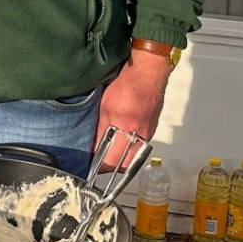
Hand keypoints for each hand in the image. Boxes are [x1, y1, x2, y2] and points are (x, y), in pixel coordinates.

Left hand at [93, 50, 173, 168]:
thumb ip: (99, 128)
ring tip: (110, 155)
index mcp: (125, 127)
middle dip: (113, 168)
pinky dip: (131, 149)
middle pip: (126, 164)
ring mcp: (148, 133)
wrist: (147, 73)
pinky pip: (141, 147)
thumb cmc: (125, 84)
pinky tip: (122, 143)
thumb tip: (94, 146)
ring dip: (122, 160)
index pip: (112, 159)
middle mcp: (139, 134)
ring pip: (134, 157)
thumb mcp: (104, 105)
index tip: (91, 166)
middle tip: (100, 164)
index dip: (101, 166)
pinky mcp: (151, 129)